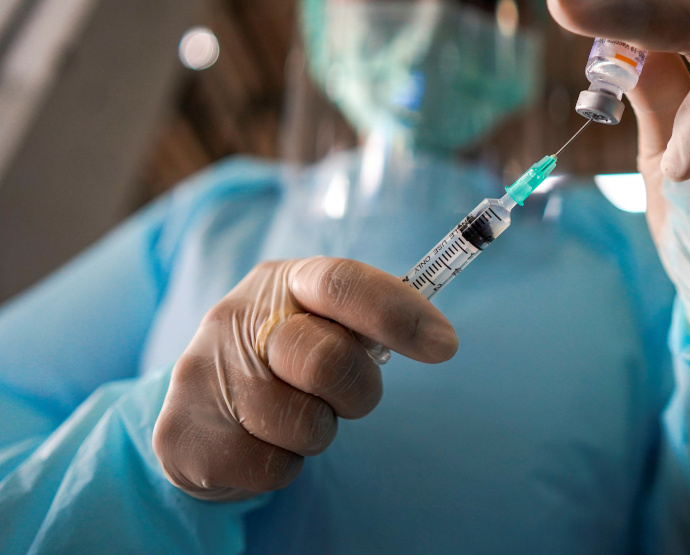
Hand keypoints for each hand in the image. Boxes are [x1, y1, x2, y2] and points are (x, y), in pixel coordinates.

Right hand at [153, 257, 456, 499]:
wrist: (199, 408)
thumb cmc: (284, 358)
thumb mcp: (321, 320)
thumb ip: (369, 319)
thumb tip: (440, 340)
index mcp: (283, 282)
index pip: (343, 283)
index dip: (398, 313)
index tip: (444, 346)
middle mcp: (235, 317)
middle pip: (329, 361)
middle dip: (357, 391)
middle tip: (347, 394)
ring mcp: (204, 374)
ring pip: (304, 424)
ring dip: (316, 431)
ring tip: (292, 414)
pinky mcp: (185, 434)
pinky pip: (273, 467)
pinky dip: (283, 464)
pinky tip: (261, 441)